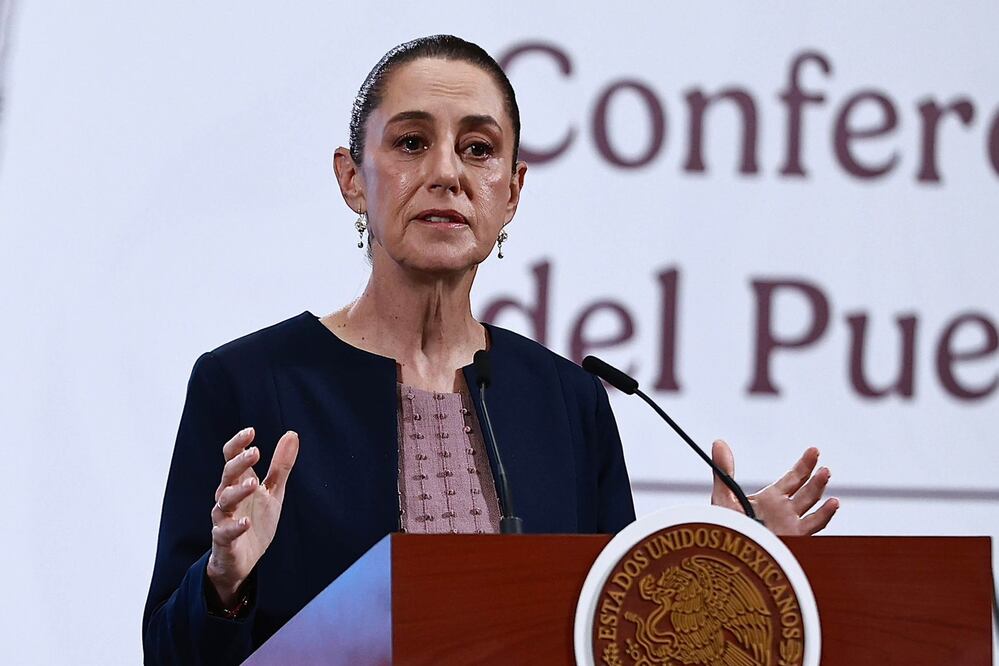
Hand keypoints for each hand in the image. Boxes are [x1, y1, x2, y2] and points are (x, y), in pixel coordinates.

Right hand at [206, 427, 299, 605]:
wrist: (244, 559)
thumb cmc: (256, 519)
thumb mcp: (274, 491)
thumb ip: (281, 465)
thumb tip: (292, 434)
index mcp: (238, 483)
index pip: (232, 458)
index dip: (238, 444)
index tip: (251, 431)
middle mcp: (227, 497)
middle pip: (227, 475)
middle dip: (239, 463)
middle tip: (255, 452)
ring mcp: (223, 519)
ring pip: (223, 501)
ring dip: (238, 491)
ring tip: (254, 484)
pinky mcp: (224, 540)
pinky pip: (224, 532)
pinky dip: (234, 527)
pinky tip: (246, 522)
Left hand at [710, 439, 838, 535]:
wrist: (727, 552)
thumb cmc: (725, 528)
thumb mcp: (723, 495)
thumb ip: (723, 470)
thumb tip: (719, 443)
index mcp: (771, 500)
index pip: (793, 478)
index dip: (804, 465)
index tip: (814, 451)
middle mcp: (784, 511)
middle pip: (805, 489)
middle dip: (813, 474)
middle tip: (818, 458)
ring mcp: (790, 524)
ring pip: (810, 503)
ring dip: (818, 487)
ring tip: (825, 472)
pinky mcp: (793, 538)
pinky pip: (813, 526)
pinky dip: (824, 515)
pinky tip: (833, 503)